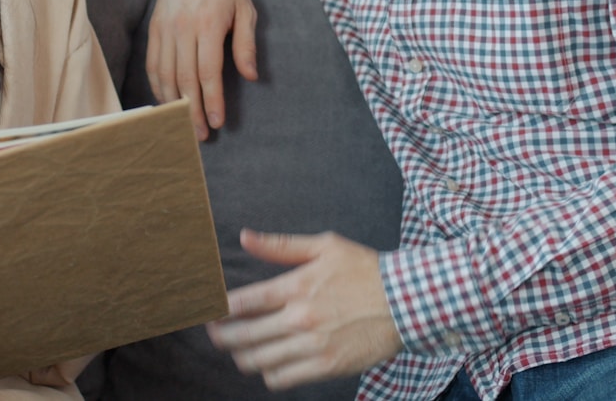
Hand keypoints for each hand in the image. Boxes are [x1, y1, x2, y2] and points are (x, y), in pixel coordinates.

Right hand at [145, 0, 257, 138]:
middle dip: (191, 110)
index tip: (217, 122)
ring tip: (183, 125)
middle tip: (200, 135)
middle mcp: (183, 28)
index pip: (208, 71)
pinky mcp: (153, 29)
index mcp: (208, 24)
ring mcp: (164, 29)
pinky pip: (152, 64)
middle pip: (184, 79)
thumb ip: (246, 44)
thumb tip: (251, 77)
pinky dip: (157, 86)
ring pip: (164, 74)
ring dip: (173, 103)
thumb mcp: (246, 9)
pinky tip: (167, 102)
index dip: (211, 100)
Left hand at [206, 230, 401, 389]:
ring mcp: (312, 345)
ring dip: (241, 356)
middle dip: (220, 336)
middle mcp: (300, 318)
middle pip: (244, 335)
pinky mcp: (326, 365)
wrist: (406, 301)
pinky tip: (268, 363)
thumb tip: (245, 237)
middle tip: (213, 333)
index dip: (219, 309)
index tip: (209, 311)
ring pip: (258, 360)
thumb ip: (281, 246)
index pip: (243, 302)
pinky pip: (282, 378)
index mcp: (296, 286)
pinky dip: (268, 373)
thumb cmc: (365, 270)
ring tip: (238, 350)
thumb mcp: (324, 246)